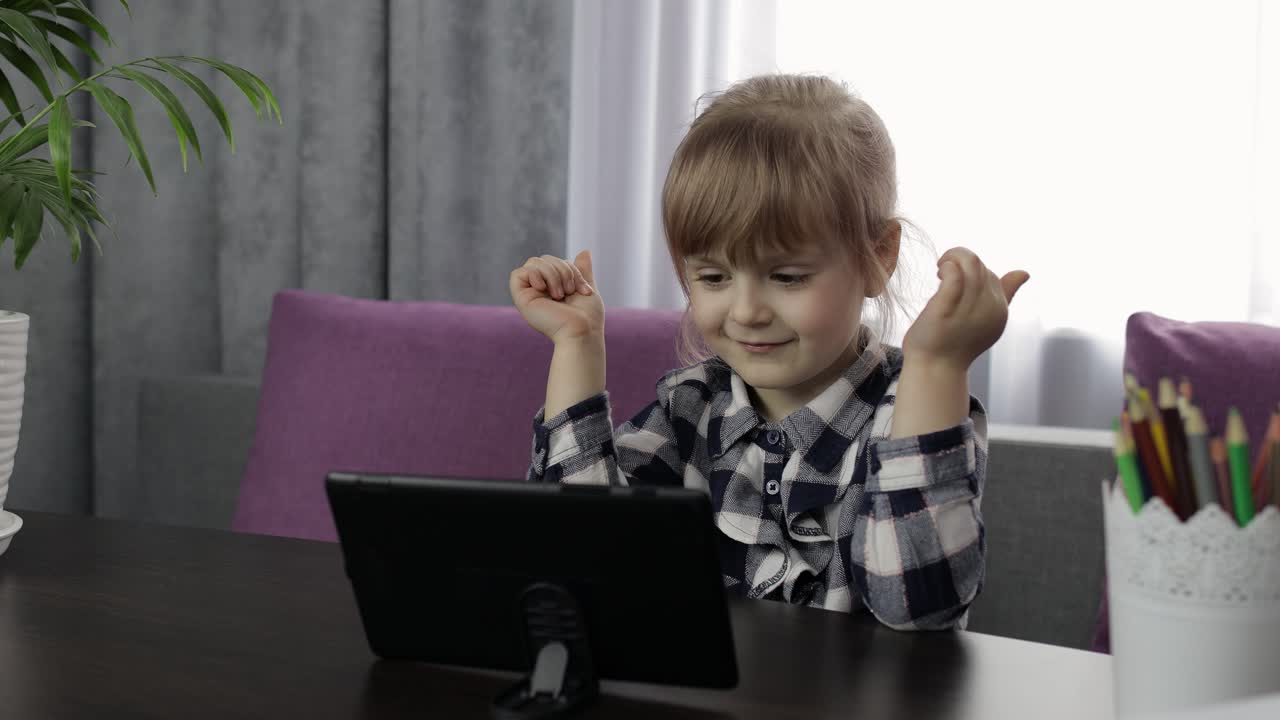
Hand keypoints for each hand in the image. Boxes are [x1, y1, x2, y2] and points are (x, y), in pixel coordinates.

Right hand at [509, 250, 604, 343]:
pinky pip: (518, 273)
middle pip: (545, 259)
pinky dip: (535, 274)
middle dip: (563, 269)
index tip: (584, 290)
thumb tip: (585, 251)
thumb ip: (581, 270)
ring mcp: (530, 293)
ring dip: (552, 274)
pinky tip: (543, 288)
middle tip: (569, 291)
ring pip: (534, 262)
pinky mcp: (522, 298)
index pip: (556, 261)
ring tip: (560, 295)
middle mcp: (540, 289)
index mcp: (553, 286)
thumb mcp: (586, 287)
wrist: (582, 331)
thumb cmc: (587, 317)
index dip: (571, 268)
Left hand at [902, 247, 1028, 371]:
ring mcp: (969, 308)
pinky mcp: (947, 308)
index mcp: (999, 311)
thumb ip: (1004, 296)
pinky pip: (954, 276)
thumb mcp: (983, 319)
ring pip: (971, 263)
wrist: (933, 370)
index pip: (992, 275)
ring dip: (953, 257)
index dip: (972, 272)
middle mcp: (990, 309)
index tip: (955, 280)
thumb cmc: (953, 343)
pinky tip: (940, 272)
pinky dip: (947, 266)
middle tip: (943, 271)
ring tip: (941, 269)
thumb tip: (1024, 273)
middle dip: (961, 260)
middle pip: (981, 267)